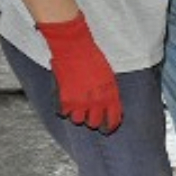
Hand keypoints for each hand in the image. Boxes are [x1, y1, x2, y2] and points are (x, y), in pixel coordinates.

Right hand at [36, 13, 121, 132]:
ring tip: (75, 107)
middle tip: (88, 116)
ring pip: (78, 121)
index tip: (106, 128)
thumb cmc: (92, 58)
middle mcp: (97, 102)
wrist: (74, 47)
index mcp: (110, 96)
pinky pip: (63, 113)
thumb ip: (109, 93)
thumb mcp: (109, 76)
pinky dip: (63, 110)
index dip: (109, 126)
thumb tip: (109, 105)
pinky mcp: (65, 99)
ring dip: (77, 115)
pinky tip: (64, 103)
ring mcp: (80, 102)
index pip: (113, 120)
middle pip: (94, 124)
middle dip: (92, 121)